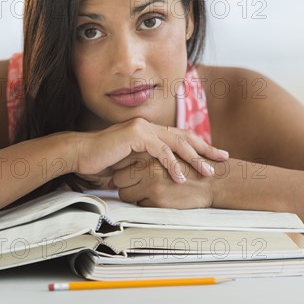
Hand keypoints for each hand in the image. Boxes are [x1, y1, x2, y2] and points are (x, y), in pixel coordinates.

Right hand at [73, 118, 227, 184]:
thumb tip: (158, 175)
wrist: (79, 154)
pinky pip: (160, 151)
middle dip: (205, 149)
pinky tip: (181, 177)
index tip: (214, 156)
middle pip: (183, 137)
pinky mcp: (135, 135)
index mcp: (147, 131)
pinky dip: (172, 164)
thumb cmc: (100, 161)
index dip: (198, 146)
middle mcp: (147, 126)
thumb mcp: (128, 162)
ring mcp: (141, 128)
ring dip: (194, 159)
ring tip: (208, 173)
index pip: (178, 137)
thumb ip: (144, 163)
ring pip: (176, 143)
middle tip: (223, 159)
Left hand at [112, 156, 214, 208]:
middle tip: (135, 185)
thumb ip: (146, 155)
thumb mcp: (167, 153)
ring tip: (147, 192)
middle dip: (124, 183)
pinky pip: (138, 205)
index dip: (122, 169)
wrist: (214, 181)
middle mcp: (147, 164)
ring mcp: (151, 182)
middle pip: (118, 178)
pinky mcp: (157, 198)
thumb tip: (121, 164)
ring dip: (133, 195)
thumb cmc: (190, 168)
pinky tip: (158, 198)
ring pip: (124, 194)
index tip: (127, 173)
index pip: (119, 162)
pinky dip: (145, 203)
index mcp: (149, 150)